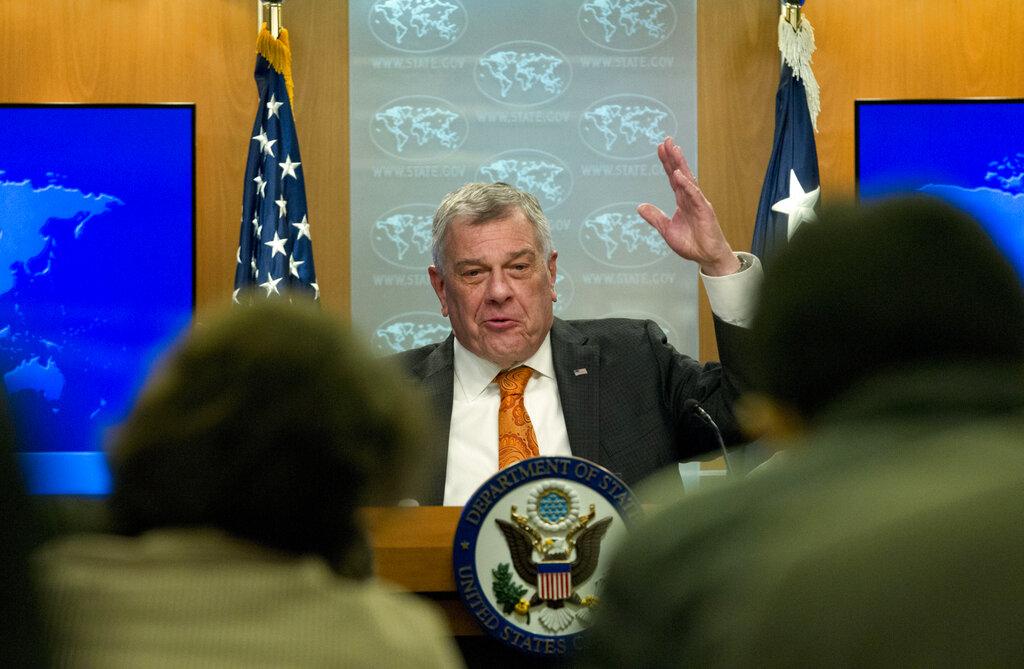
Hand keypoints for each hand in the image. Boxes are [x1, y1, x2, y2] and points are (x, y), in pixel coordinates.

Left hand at [637, 137, 739, 275]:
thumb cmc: (691, 243)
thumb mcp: (667, 229)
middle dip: (673, 157)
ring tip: (674, 150)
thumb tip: (640, 206)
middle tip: (667, 140)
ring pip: (688, 180)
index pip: (672, 178)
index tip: (660, 148)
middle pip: (680, 173)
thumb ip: (655, 217)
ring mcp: (699, 203)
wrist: (706, 257)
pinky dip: (686, 184)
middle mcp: (690, 198)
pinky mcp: (705, 211)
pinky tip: (679, 175)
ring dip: (680, 165)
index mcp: (682, 201)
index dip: (666, 163)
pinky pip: (694, 195)